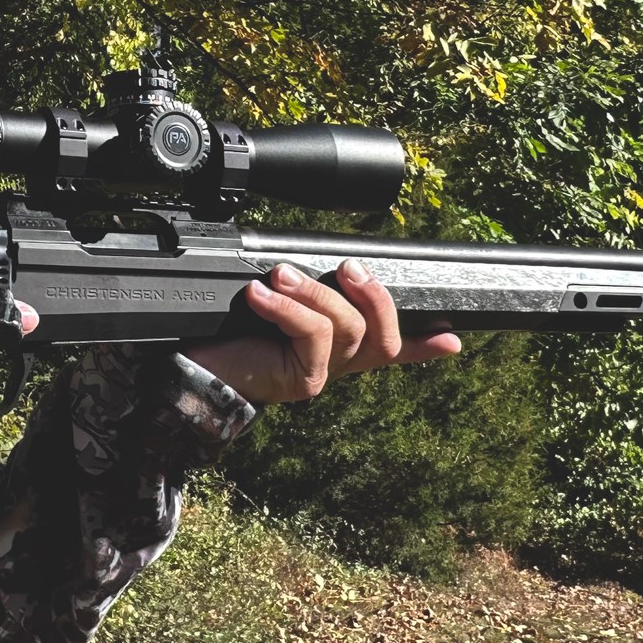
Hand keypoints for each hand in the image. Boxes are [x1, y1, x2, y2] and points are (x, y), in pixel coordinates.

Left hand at [182, 259, 459, 405]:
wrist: (189, 367)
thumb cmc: (229, 332)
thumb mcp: (274, 304)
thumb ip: (304, 290)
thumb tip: (327, 261)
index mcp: (337, 346)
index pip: (390, 345)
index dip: (424, 344)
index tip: (452, 337)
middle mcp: (337, 363)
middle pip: (382, 332)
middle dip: (374, 295)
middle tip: (349, 267)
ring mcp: (322, 373)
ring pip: (347, 328)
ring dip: (315, 293)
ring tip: (280, 277)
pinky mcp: (302, 380)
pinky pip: (312, 336)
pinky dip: (287, 309)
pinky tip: (260, 297)